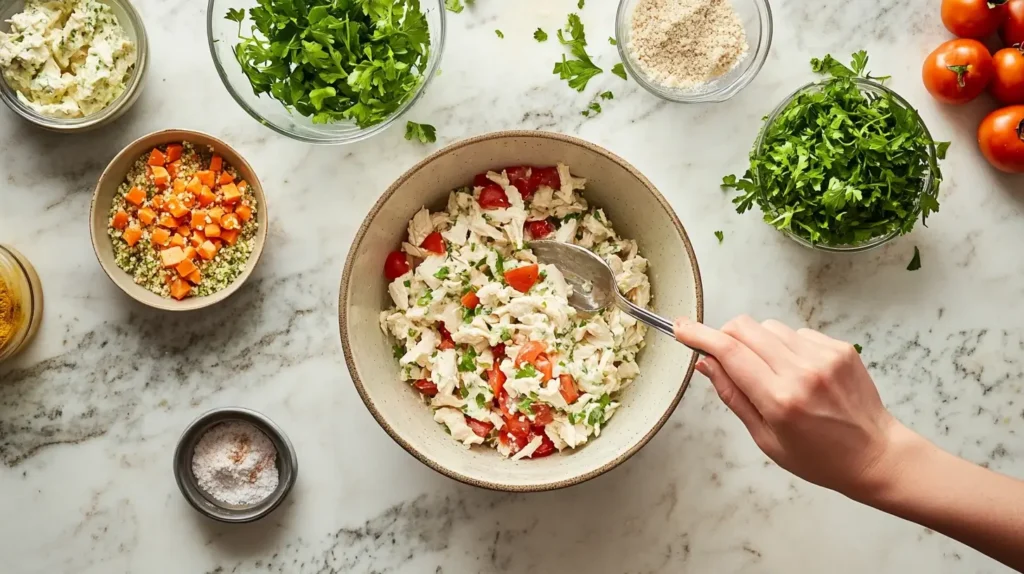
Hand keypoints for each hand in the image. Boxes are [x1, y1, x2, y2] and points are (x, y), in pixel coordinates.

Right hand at [675, 316, 903, 499]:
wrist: (875, 454)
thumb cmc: (818, 458)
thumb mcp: (765, 437)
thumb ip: (733, 396)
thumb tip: (705, 364)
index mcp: (779, 399)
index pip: (729, 352)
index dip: (700, 336)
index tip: (681, 327)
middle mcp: (801, 372)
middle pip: (745, 328)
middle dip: (726, 336)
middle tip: (725, 355)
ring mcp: (824, 357)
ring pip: (769, 328)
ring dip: (758, 343)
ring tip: (772, 373)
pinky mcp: (840, 348)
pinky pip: (797, 333)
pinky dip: (787, 347)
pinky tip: (799, 373)